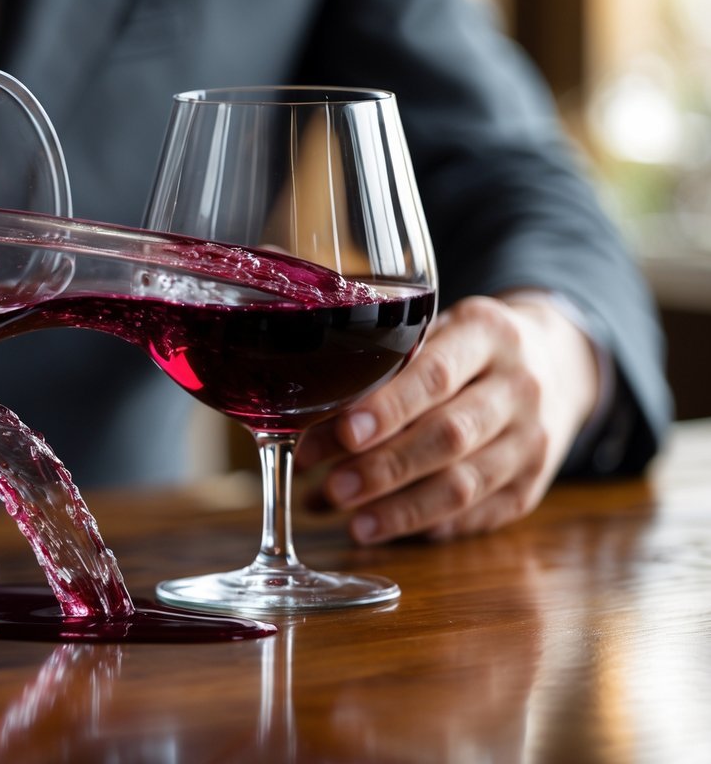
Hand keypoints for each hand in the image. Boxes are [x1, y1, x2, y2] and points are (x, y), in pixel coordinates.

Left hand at [295, 292, 601, 543]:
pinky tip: (389, 528)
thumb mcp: (436, 332)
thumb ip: (382, 368)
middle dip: (386, 467)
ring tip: (353, 525)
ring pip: (465, 485)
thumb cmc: (467, 349)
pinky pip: (477, 514)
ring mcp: (532, 441)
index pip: (436, 374)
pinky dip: (428, 526)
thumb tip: (302, 423)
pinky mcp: (531, 486)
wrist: (556, 363)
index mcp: (488, 334)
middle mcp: (519, 388)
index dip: (389, 407)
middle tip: (333, 489)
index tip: (345, 432)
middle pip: (450, 436)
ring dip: (402, 510)